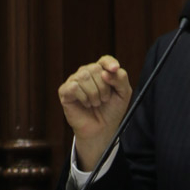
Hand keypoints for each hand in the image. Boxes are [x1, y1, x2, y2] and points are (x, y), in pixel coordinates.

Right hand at [58, 55, 131, 170]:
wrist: (101, 129)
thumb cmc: (112, 110)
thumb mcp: (123, 93)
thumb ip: (121, 79)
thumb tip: (106, 72)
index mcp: (101, 71)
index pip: (105, 60)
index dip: (109, 63)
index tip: (115, 69)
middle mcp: (87, 73)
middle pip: (95, 69)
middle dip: (104, 87)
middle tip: (104, 99)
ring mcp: (75, 81)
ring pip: (84, 76)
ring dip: (94, 94)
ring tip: (95, 103)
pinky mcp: (65, 91)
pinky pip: (74, 86)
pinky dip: (83, 98)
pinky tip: (85, 104)